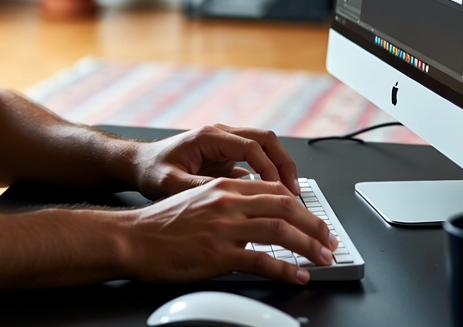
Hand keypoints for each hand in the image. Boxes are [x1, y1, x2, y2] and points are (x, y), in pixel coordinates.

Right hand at [125, 178, 337, 284]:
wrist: (133, 237)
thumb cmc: (161, 224)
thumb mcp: (197, 199)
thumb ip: (226, 202)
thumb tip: (253, 213)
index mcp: (222, 186)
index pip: (273, 189)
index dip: (301, 205)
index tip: (314, 220)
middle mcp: (226, 200)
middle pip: (284, 206)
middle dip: (314, 225)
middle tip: (329, 241)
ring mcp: (223, 227)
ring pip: (279, 230)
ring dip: (308, 246)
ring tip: (323, 258)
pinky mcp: (218, 253)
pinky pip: (261, 259)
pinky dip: (285, 269)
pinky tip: (298, 277)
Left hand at [130, 125, 301, 199]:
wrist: (140, 164)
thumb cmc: (152, 171)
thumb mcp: (171, 184)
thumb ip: (199, 188)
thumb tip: (229, 198)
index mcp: (209, 137)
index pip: (251, 146)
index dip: (269, 169)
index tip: (280, 192)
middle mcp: (220, 135)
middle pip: (265, 139)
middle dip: (284, 164)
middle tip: (295, 192)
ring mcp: (225, 144)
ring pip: (264, 146)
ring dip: (280, 167)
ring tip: (291, 195)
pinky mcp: (226, 156)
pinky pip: (256, 160)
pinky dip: (269, 174)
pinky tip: (275, 197)